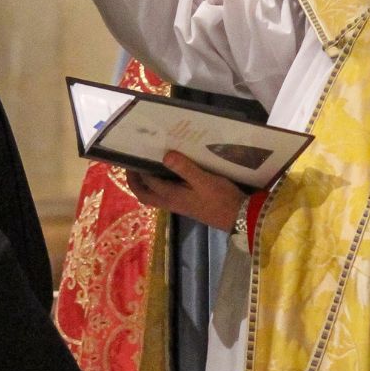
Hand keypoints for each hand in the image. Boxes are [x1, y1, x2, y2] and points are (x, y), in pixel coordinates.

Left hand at [129, 150, 245, 230]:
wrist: (238, 217)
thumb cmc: (221, 198)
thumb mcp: (204, 180)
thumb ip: (185, 169)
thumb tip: (165, 156)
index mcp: (171, 196)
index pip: (147, 181)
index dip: (138, 169)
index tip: (133, 154)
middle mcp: (170, 202)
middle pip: (144, 194)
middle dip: (134, 181)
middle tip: (131, 164)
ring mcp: (178, 205)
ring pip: (153, 196)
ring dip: (145, 184)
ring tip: (145, 166)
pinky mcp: (186, 205)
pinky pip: (164, 195)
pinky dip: (158, 185)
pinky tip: (167, 173)